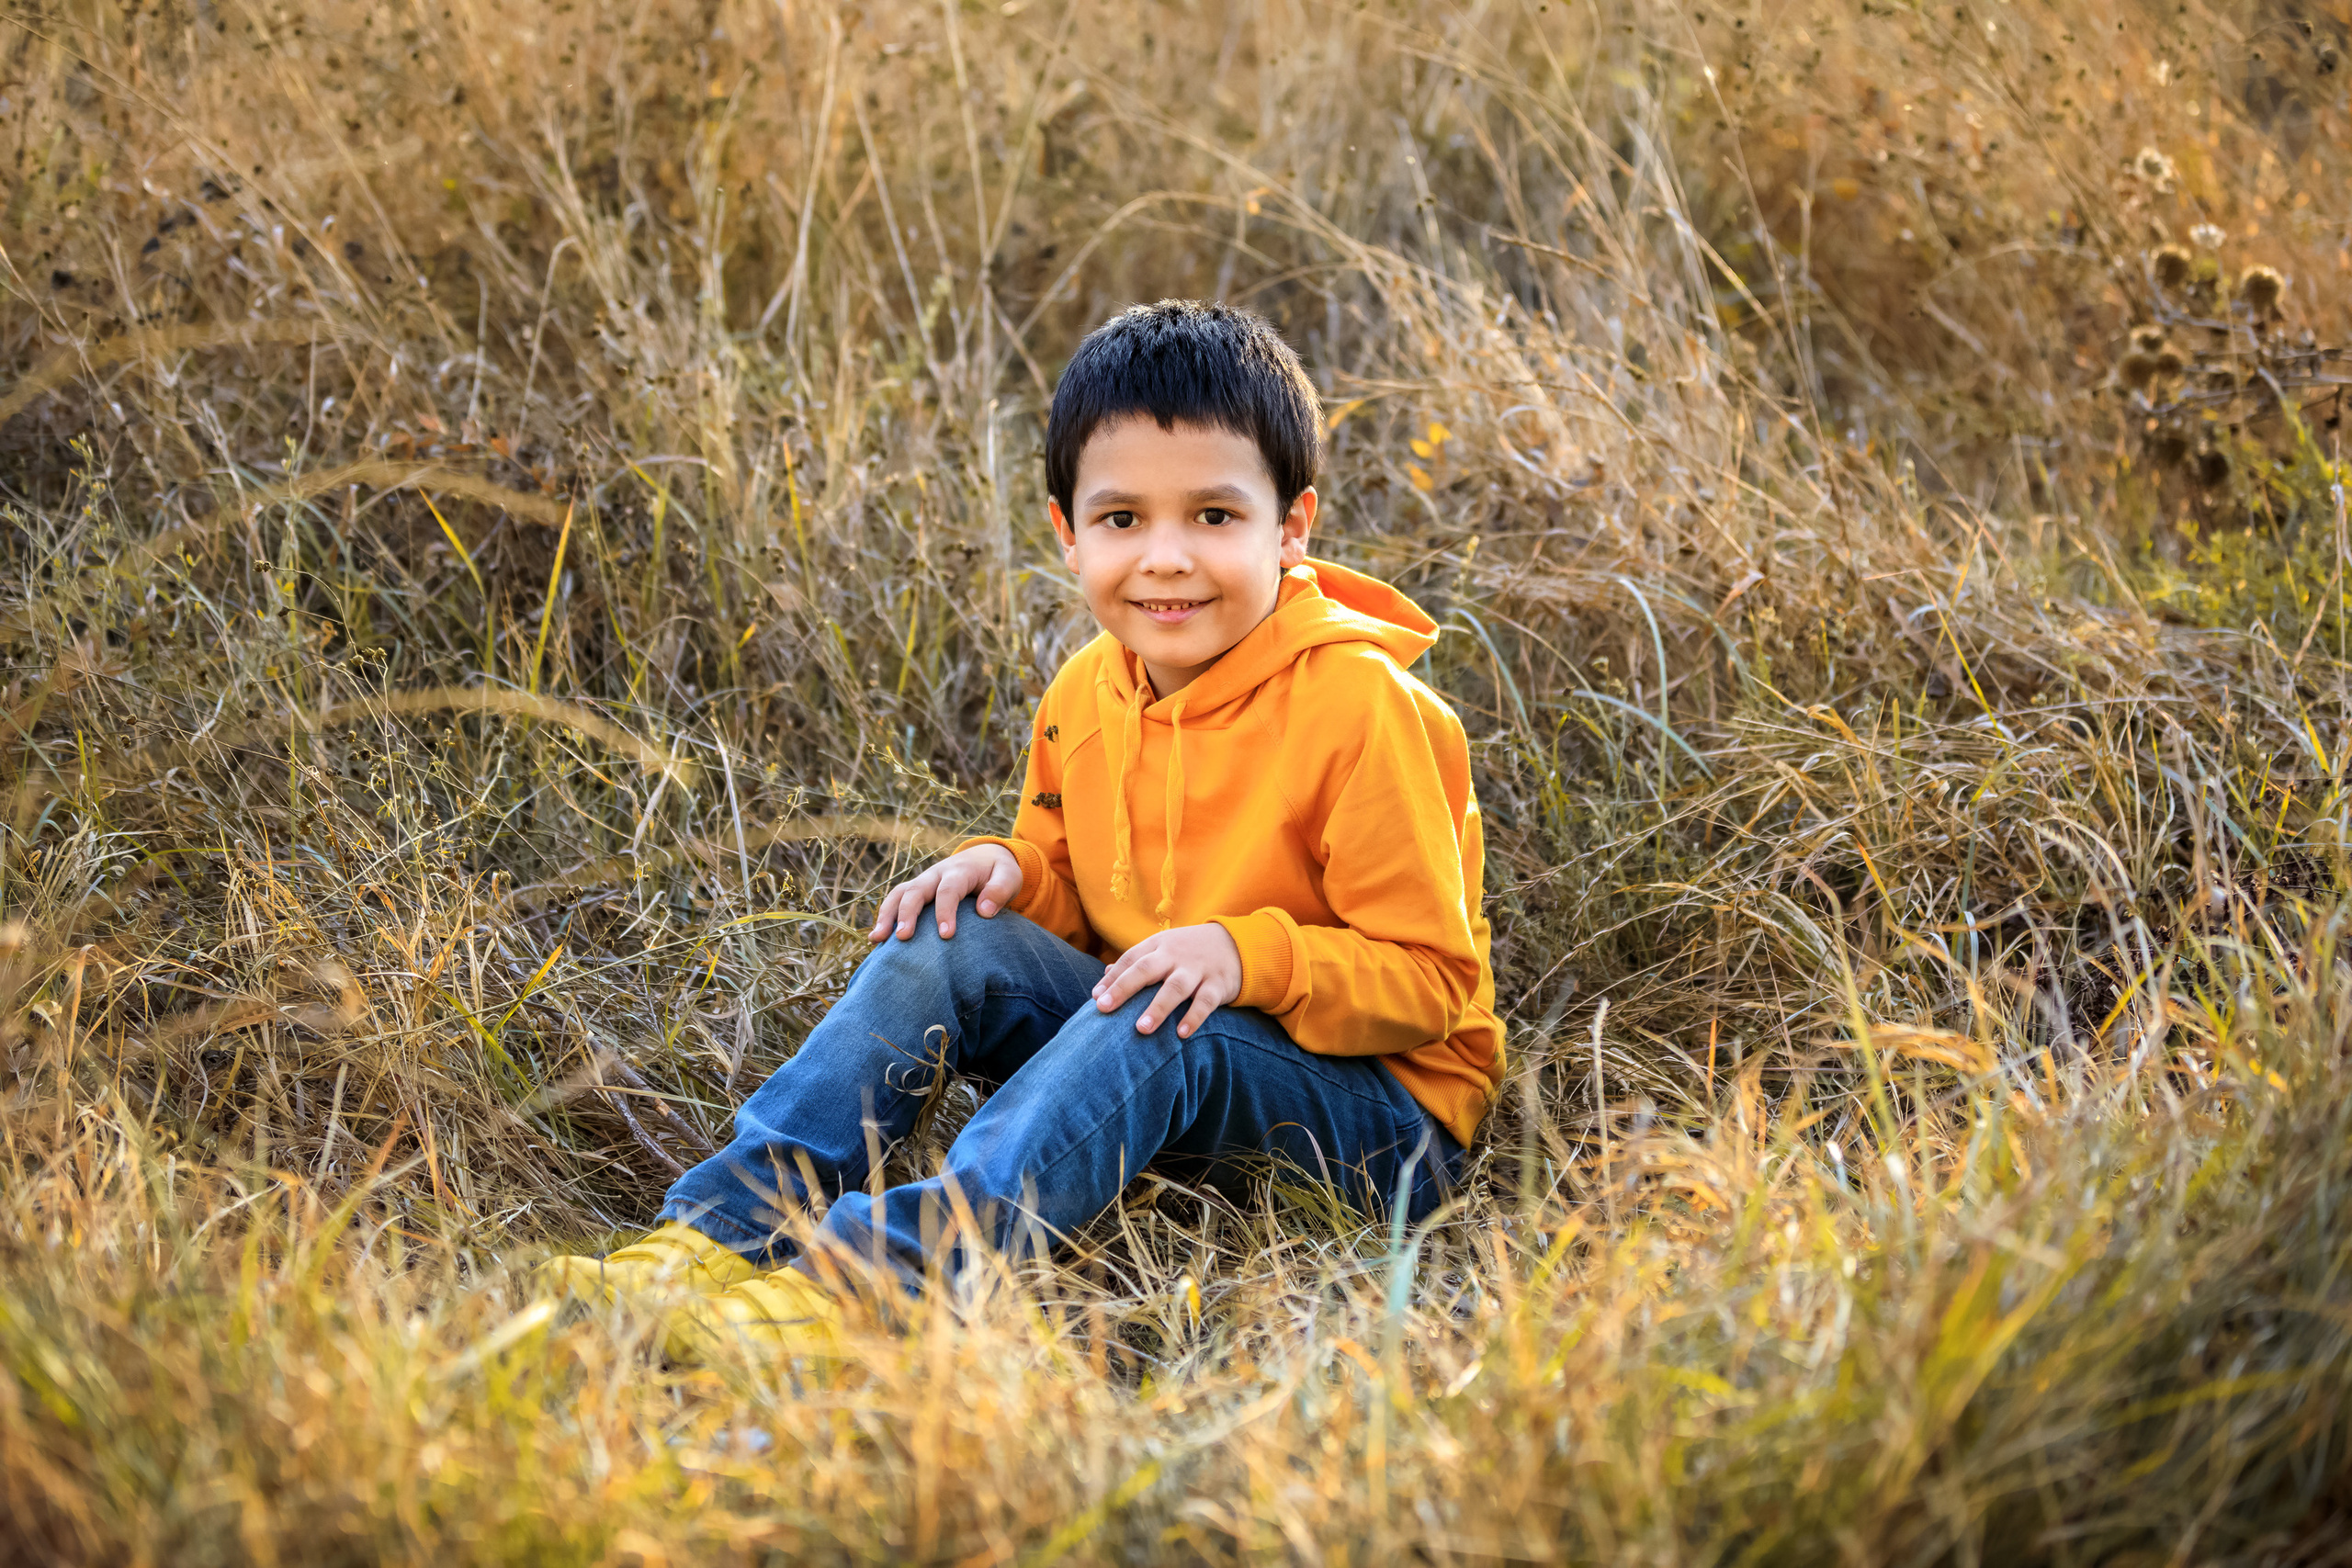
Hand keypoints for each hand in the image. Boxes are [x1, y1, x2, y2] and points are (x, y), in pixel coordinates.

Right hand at [869, 844, 1022, 941]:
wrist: (985, 857)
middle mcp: (936, 874)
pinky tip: (877, 940)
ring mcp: (923, 881)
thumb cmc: (998, 872)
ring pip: (899, 894)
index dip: (945, 912)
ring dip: (887, 915)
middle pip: (916, 890)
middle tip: (903, 938)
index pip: (949, 890)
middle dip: (908, 914)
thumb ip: (999, 891)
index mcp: (959, 870)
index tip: (946, 935)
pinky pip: (895, 901)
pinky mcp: (916, 891)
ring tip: (878, 940)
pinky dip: (884, 918)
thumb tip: (984, 911)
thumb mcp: (1009, 877)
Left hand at [1092, 923, 1243, 1038]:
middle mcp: (1176, 955)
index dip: (1113, 979)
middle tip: (1104, 1008)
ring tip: (1141, 1028)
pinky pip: (1205, 1002)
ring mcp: (1198, 969)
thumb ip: (1137, 962)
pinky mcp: (1218, 984)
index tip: (1096, 998)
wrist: (1237, 944)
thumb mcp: (1164, 949)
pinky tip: (1181, 1034)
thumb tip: (1105, 977)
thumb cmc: (1190, 952)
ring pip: (1175, 987)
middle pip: (1146, 969)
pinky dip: (1194, 1017)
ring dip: (1158, 1008)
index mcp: (1159, 945)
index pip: (1131, 959)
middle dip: (1124, 988)